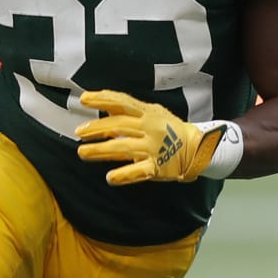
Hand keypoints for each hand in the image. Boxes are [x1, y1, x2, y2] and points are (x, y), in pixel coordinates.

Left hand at [75, 90, 226, 185]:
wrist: (197, 147)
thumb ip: (130, 110)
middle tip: (79, 133)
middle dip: (96, 128)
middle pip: (119, 125)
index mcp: (148, 113)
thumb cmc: (171, 129)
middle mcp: (150, 128)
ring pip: (123, 147)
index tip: (84, 99)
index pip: (122, 102)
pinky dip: (124, 175)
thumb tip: (105, 105)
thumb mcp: (153, 113)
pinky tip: (110, 177)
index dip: (102, 99)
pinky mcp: (157, 166)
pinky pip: (139, 171)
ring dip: (101, 150)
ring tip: (83, 153)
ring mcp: (154, 148)